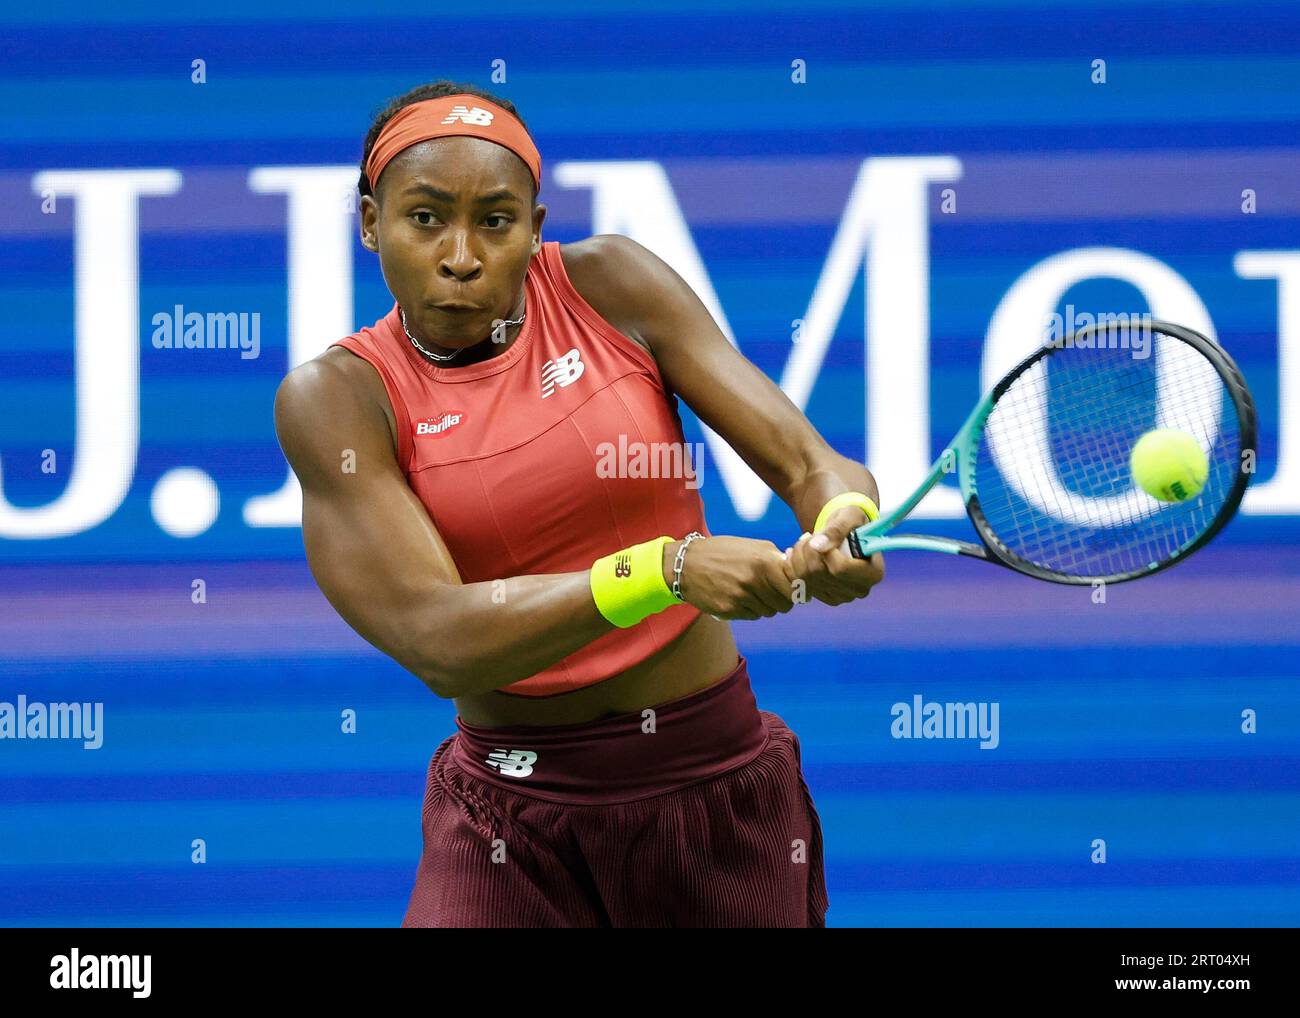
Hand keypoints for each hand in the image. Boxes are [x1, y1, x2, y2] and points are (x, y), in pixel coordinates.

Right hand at [666, 535, 797, 620]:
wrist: (686, 563)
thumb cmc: (722, 552)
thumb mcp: (752, 546)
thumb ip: (775, 558)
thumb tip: (797, 570)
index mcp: (764, 561)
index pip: (795, 587)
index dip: (797, 590)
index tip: (795, 591)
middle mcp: (754, 580)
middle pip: (784, 604)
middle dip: (781, 600)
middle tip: (772, 593)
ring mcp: (741, 597)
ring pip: (768, 612)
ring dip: (764, 606)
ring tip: (751, 593)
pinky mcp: (729, 610)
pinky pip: (751, 617)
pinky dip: (749, 610)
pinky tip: (738, 598)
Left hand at [784, 506, 884, 605]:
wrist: (846, 535)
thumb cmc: (852, 523)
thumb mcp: (849, 516)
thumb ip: (836, 529)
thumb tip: (818, 545)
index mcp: (874, 572)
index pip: (840, 569)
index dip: (824, 551)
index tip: (820, 536)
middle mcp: (860, 590)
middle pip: (819, 574)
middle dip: (807, 550)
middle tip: (809, 535)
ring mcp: (843, 597)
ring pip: (806, 579)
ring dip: (798, 556)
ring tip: (803, 542)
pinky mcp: (826, 598)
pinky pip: (800, 585)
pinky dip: (793, 567)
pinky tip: (795, 554)